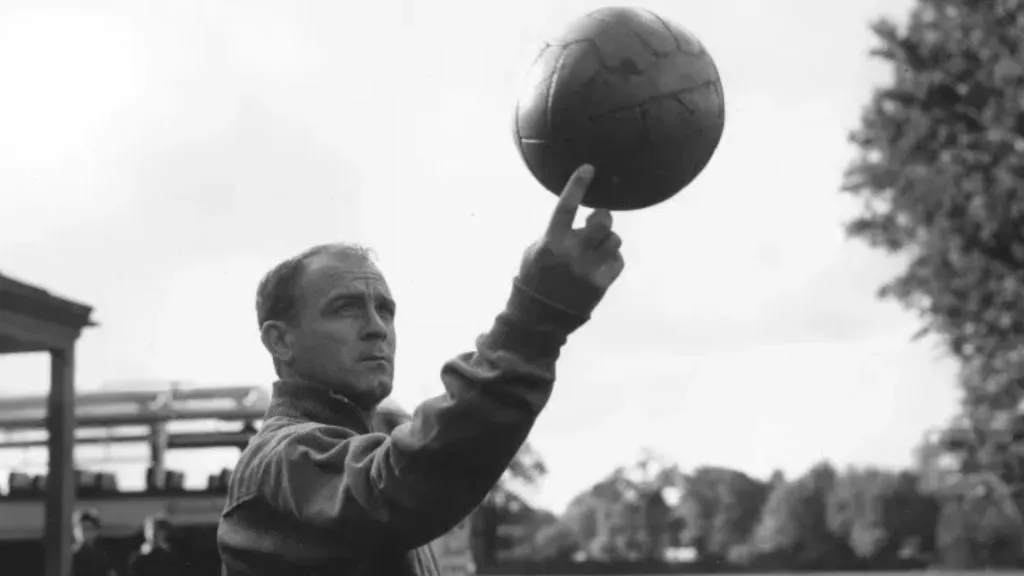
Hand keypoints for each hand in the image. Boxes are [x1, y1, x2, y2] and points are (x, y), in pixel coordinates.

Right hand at [518, 164, 624, 316]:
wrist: (539, 317)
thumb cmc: (534, 278)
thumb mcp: (534, 250)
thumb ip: (556, 233)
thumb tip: (581, 219)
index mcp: (552, 242)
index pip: (566, 207)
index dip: (577, 185)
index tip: (588, 168)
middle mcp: (572, 253)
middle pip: (603, 222)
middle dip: (603, 218)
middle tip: (598, 220)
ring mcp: (589, 269)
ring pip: (614, 240)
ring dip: (608, 240)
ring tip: (596, 249)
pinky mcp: (601, 284)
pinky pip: (618, 261)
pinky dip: (611, 260)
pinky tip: (599, 266)